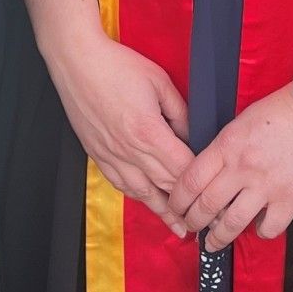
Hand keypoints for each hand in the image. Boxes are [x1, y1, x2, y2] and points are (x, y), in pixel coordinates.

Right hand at [46, 27, 193, 234]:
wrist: (77, 63)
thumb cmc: (117, 66)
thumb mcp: (160, 82)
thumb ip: (181, 112)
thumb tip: (192, 134)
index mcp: (148, 132)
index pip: (182, 169)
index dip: (200, 184)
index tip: (215, 192)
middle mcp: (129, 151)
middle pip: (165, 186)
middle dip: (188, 206)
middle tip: (207, 220)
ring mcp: (112, 156)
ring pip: (142, 193)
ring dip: (163, 212)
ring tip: (180, 228)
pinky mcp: (98, 155)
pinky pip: (122, 185)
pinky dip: (138, 197)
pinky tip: (147, 201)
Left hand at [168, 85, 292, 253]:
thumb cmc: (281, 109)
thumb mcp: (241, 121)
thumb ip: (224, 148)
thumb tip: (210, 173)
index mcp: (227, 145)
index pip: (190, 180)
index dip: (177, 200)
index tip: (175, 208)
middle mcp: (242, 168)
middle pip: (206, 206)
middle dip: (193, 223)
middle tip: (190, 228)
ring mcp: (266, 185)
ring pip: (232, 223)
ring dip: (218, 238)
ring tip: (213, 243)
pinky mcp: (291, 197)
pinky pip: (269, 227)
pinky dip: (261, 232)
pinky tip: (259, 227)